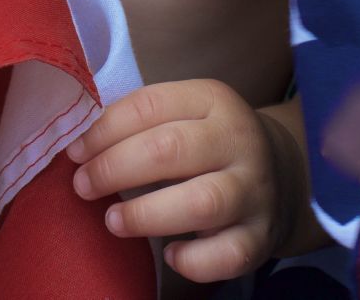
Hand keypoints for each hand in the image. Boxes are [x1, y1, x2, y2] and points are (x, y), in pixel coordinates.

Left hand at [65, 79, 300, 283]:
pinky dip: (193, 260)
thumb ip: (141, 123)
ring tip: (113, 220)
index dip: (104, 130)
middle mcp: (237, 140)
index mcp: (212, 99)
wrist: (283, 171)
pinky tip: (170, 254)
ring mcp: (253, 189)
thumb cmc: (211, 140)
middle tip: (83, 186)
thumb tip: (81, 147)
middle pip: (169, 150)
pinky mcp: (261, 237)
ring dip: (146, 214)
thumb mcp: (185, 112)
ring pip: (199, 202)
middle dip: (115, 168)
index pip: (150, 105)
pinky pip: (227, 255)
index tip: (75, 152)